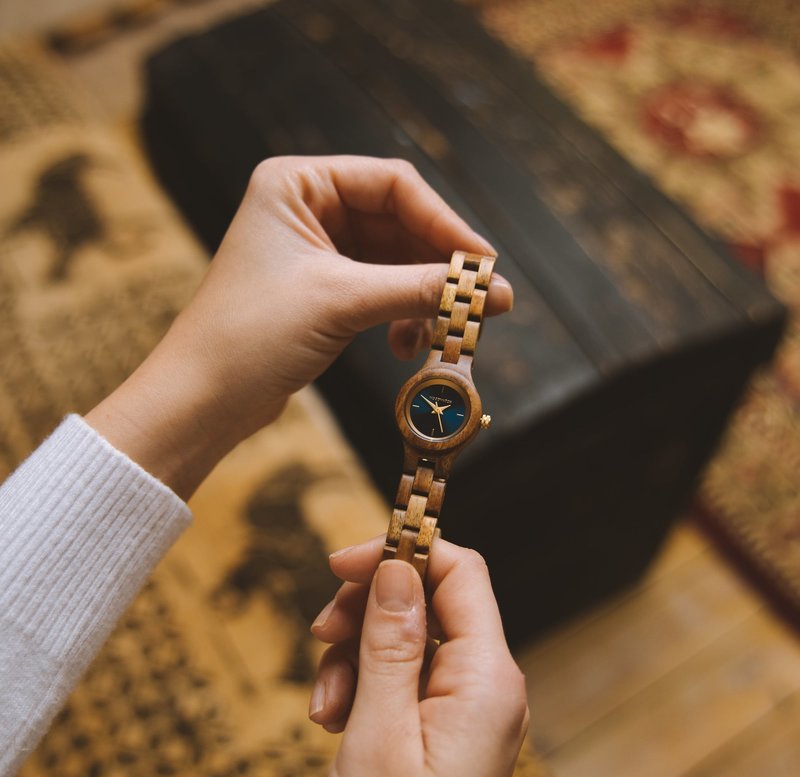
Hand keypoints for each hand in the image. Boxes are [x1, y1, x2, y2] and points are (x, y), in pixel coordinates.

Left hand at [85, 156, 511, 497]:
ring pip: (394, 262)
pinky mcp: (321, 291)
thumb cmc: (250, 336)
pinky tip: (408, 346)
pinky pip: (380, 291)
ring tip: (444, 332)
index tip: (483, 264)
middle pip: (400, 224)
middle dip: (438, 268)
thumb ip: (423, 290)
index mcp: (298, 183)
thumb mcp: (343, 301)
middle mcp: (306, 208)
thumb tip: (498, 292)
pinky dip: (402, 316)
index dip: (445, 223)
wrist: (202, 400)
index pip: (394, 185)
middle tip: (478, 304)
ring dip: (423, 297)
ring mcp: (315, 251)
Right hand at [309, 536, 529, 776]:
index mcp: (487, 681)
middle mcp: (487, 687)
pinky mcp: (445, 727)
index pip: (460, 573)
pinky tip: (336, 719)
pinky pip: (404, 679)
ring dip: (355, 657)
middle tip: (323, 632)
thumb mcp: (378, 734)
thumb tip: (395, 567)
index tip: (343, 562)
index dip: (403, 552)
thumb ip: (389, 645)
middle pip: (429, 602)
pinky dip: (364, 687)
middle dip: (368, 611)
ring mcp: (468, 709)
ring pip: (407, 640)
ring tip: (325, 706)